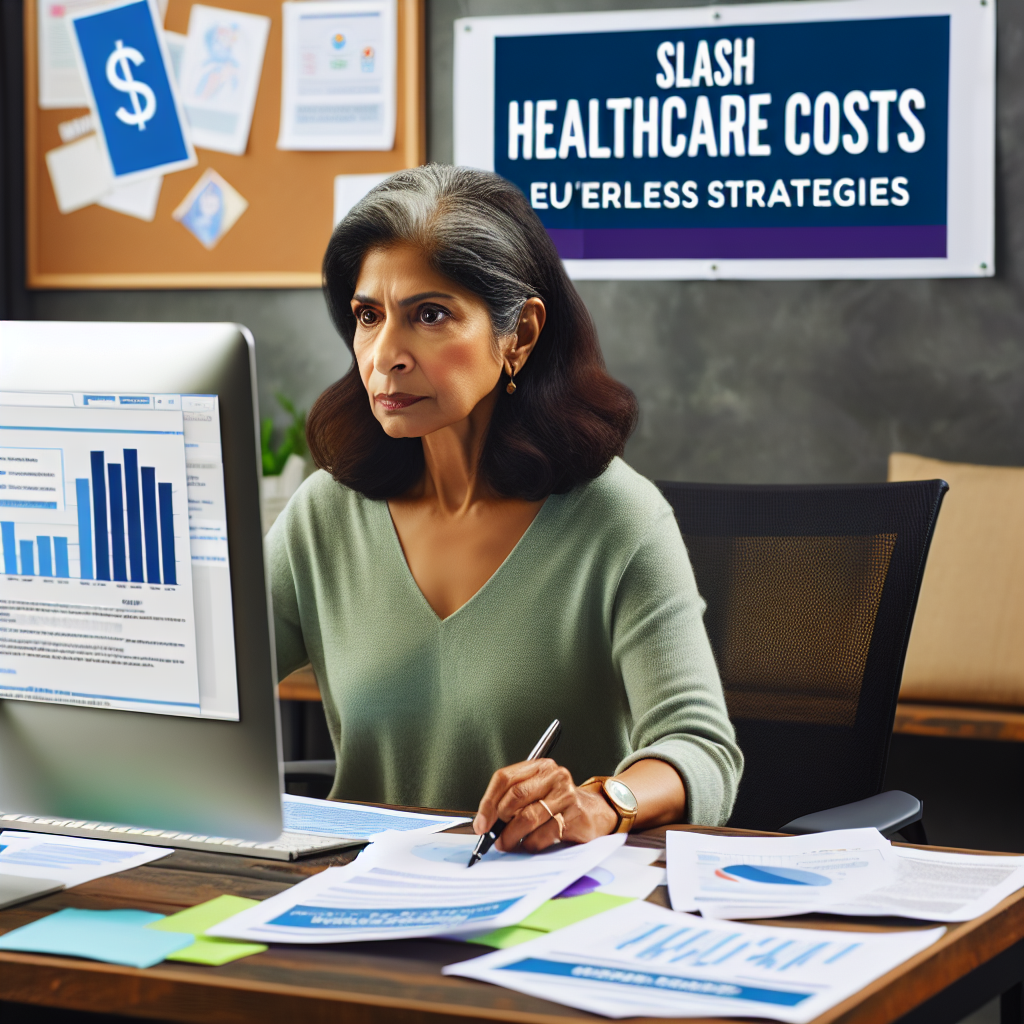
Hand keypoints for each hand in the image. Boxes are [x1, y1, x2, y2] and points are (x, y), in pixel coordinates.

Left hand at [473, 758, 618, 852]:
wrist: (595, 813)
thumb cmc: (559, 804)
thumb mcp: (537, 793)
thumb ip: (513, 801)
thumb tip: (485, 823)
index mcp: (539, 766)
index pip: (505, 778)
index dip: (488, 801)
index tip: (480, 823)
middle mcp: (554, 776)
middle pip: (515, 796)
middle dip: (498, 821)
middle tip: (492, 837)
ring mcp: (566, 795)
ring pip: (528, 817)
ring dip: (511, 836)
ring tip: (506, 845)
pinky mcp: (574, 816)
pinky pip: (543, 834)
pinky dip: (530, 844)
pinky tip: (528, 846)